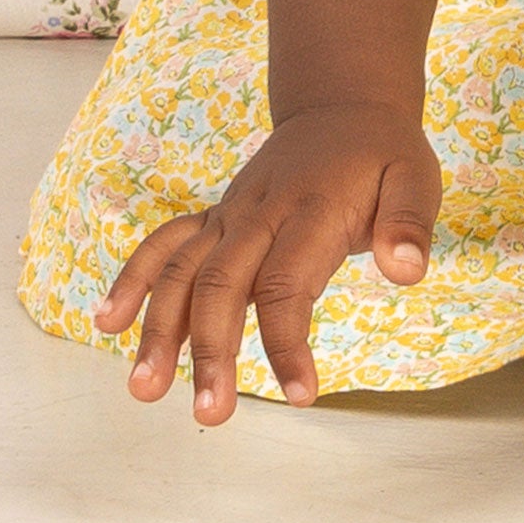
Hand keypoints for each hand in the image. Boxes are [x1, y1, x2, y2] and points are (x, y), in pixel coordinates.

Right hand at [92, 99, 440, 423]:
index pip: (288, 283)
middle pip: (222, 283)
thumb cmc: (383, 155)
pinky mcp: (216, 218)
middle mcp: (260, 212)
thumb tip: (408, 269)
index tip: (302, 395)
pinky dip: (134, 277)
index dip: (288, 342)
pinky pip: (166, 243)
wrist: (343, 108)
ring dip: (159, 328)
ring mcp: (231, 214)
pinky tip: (108, 323)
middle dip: (210, 351)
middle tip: (212, 415)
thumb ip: (409, 222)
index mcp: (311, 209)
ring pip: (182, 269)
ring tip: (143, 390)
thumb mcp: (415, 177)